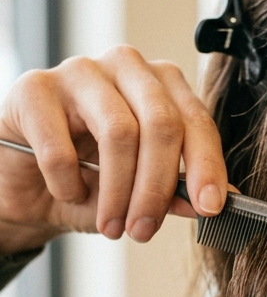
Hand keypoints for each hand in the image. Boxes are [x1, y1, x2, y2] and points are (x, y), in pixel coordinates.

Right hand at [0, 47, 228, 252]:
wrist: (25, 184)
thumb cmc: (88, 178)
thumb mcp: (138, 192)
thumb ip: (176, 192)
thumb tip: (210, 204)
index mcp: (160, 83)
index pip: (195, 119)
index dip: (206, 165)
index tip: (210, 207)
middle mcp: (125, 66)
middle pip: (161, 122)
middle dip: (157, 186)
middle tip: (144, 230)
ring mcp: (79, 70)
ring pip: (118, 131)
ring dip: (117, 192)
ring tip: (112, 226)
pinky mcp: (34, 89)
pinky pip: (61, 147)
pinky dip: (67, 184)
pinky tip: (67, 192)